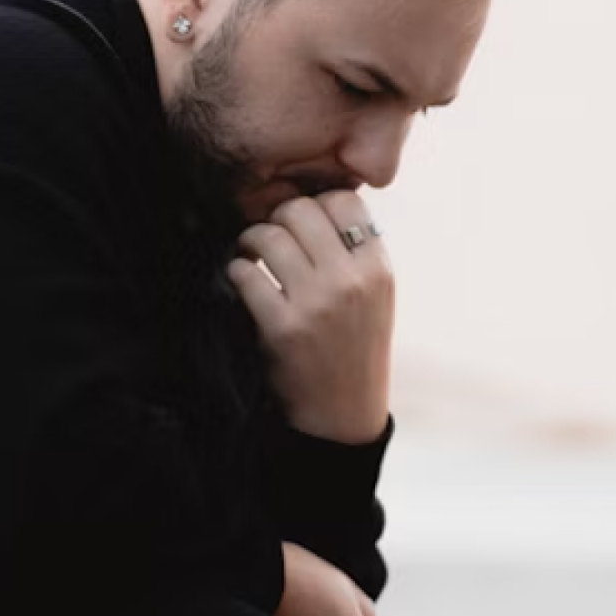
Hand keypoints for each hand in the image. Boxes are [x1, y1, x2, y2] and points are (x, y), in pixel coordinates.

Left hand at [228, 192, 393, 444]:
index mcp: (378, 269)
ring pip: (270, 236)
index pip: (345, 200)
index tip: (302, 222)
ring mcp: (316, 303)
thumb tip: (318, 202)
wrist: (343, 415)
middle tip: (271, 236)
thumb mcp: (376, 298)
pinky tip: (242, 282)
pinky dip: (237, 272)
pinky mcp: (283, 327)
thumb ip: (356, 253)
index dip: (316, 203)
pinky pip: (246, 274)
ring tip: (252, 255)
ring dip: (252, 241)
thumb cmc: (355, 349)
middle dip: (278, 218)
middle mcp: (351, 281)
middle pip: (301, 210)